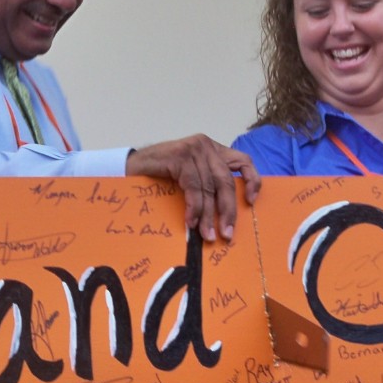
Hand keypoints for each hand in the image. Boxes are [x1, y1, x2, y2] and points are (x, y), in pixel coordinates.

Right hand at [126, 135, 259, 241]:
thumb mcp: (190, 177)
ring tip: (207, 235)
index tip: (251, 202)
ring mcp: (193, 149)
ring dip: (209, 216)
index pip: (243, 161)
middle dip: (228, 211)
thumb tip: (225, 215)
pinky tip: (191, 222)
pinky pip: (193, 187)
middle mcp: (206, 146)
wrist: (129, 167)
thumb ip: (207, 185)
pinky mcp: (180, 156)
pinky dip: (194, 208)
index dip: (252, 180)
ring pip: (209, 188)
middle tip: (226, 234)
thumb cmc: (160, 176)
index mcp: (213, 150)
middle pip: (226, 181)